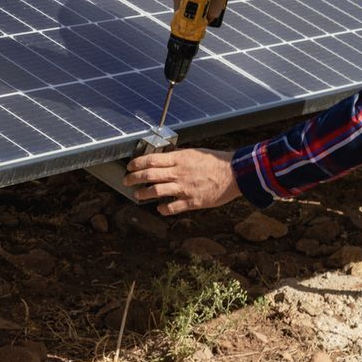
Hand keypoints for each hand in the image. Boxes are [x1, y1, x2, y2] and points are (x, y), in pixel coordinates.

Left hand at [124, 148, 240, 215]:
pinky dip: (162, 208)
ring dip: (143, 194)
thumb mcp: (195, 153)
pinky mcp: (192, 201)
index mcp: (180, 158)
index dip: (137, 164)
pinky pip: (172, 207)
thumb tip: (165, 157)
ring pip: (156, 191)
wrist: (234, 174)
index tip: (129, 166)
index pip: (152, 160)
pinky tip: (159, 208)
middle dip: (133, 178)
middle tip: (126, 181)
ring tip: (138, 195)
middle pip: (149, 175)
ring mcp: (184, 188)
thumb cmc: (216, 161)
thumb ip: (179, 157)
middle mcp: (179, 173)